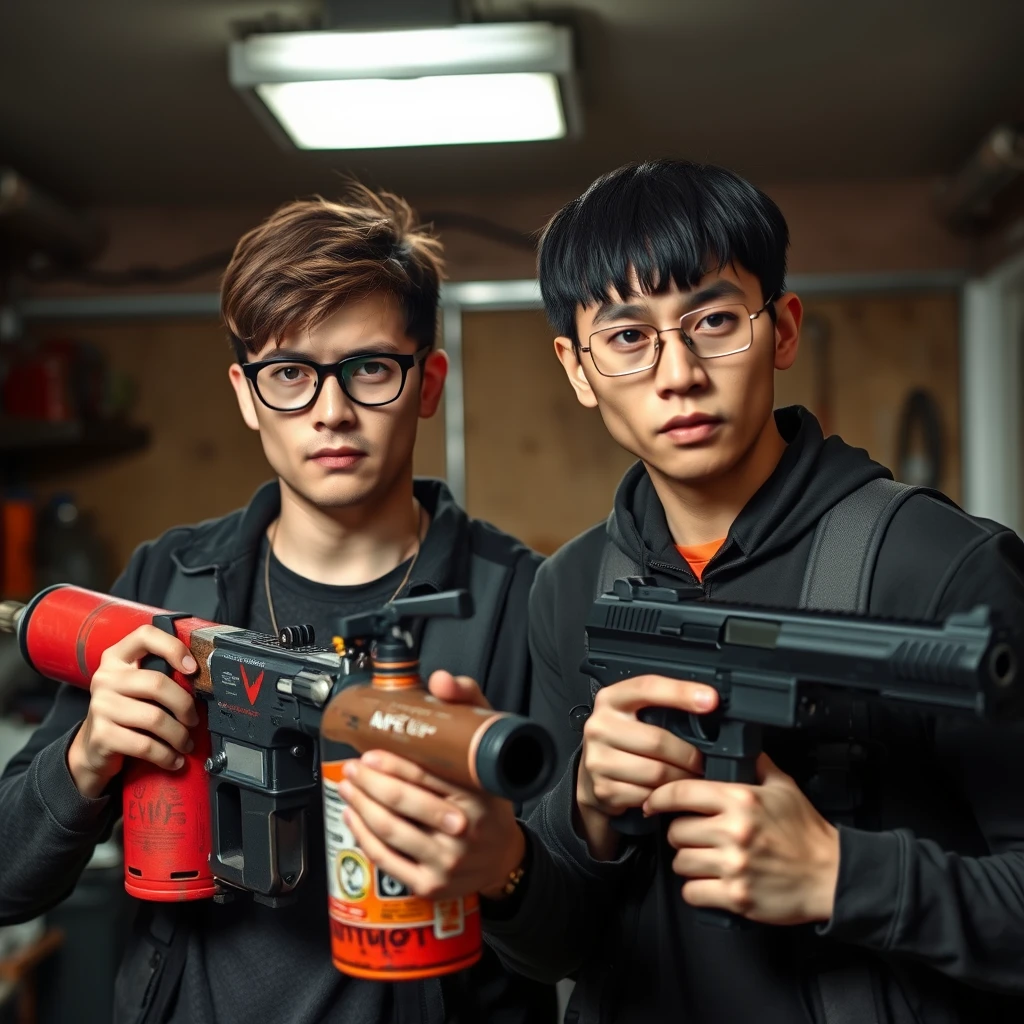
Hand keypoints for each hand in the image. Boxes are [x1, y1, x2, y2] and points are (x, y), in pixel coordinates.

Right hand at [68, 625, 199, 797]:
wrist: (94, 747)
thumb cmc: (127, 711)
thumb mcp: (138, 686)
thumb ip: (161, 674)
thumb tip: (203, 680)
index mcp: (117, 658)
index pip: (145, 636)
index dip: (173, 648)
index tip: (193, 668)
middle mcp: (106, 678)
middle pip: (158, 683)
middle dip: (185, 705)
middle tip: (194, 720)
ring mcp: (100, 706)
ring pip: (155, 718)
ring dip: (179, 735)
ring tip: (186, 743)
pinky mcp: (101, 735)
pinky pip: (145, 745)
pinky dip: (166, 755)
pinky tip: (174, 759)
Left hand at [339, 670, 524, 900]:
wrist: (502, 858)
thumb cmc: (490, 802)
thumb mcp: (489, 752)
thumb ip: (469, 706)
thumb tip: (441, 680)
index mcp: (479, 798)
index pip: (428, 778)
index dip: (393, 764)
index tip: (371, 753)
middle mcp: (463, 832)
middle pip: (403, 805)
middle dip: (370, 784)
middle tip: (354, 768)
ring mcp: (446, 862)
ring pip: (390, 832)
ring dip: (361, 806)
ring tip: (348, 787)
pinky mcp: (429, 884)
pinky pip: (387, 860)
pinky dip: (364, 836)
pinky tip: (353, 818)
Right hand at [575, 675, 717, 858]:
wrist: (589, 774)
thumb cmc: (622, 739)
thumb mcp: (633, 713)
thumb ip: (661, 706)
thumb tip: (706, 703)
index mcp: (611, 700)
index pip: (647, 688)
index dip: (680, 692)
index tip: (709, 699)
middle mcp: (600, 726)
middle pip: (658, 740)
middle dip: (688, 754)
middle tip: (702, 761)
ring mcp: (598, 759)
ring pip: (656, 772)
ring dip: (680, 778)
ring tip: (687, 776)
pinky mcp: (603, 788)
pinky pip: (647, 795)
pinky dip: (663, 796)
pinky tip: (666, 791)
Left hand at [644, 753, 838, 924]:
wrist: (831, 876)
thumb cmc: (806, 833)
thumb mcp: (783, 787)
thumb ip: (756, 764)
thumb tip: (739, 745)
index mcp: (740, 800)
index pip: (680, 792)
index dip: (660, 797)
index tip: (654, 802)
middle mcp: (734, 831)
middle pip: (676, 830)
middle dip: (681, 833)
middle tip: (695, 835)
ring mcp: (734, 865)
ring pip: (681, 861)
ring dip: (688, 861)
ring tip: (704, 858)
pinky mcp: (737, 896)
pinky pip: (692, 891)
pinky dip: (696, 889)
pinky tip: (709, 882)